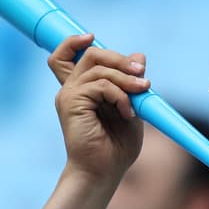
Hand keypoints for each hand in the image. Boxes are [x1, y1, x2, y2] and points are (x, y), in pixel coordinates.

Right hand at [48, 34, 147, 183]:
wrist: (104, 171)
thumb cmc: (117, 145)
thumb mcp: (132, 107)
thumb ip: (132, 83)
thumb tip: (139, 56)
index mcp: (82, 89)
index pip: (65, 56)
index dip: (74, 42)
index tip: (92, 37)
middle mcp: (71, 89)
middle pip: (90, 54)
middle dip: (119, 58)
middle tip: (142, 74)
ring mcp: (69, 95)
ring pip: (99, 67)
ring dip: (126, 79)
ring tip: (143, 92)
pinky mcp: (71, 103)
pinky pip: (100, 85)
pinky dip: (120, 94)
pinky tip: (128, 111)